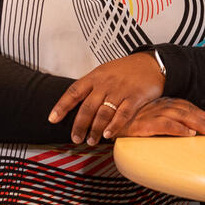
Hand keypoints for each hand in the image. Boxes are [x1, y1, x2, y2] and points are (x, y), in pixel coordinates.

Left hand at [48, 52, 164, 144]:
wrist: (151, 63)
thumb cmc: (126, 70)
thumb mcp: (105, 71)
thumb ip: (91, 86)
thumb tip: (74, 103)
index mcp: (95, 76)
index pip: (74, 91)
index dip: (62, 106)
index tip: (53, 119)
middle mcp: (106, 83)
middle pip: (87, 107)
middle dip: (79, 125)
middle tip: (76, 138)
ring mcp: (120, 90)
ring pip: (103, 113)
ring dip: (95, 130)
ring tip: (91, 140)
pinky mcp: (135, 97)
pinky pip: (122, 115)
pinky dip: (114, 126)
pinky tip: (108, 135)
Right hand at [118, 97, 204, 137]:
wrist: (102, 121)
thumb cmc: (125, 121)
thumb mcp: (147, 118)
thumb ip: (164, 120)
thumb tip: (185, 130)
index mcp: (161, 103)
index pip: (186, 107)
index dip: (202, 115)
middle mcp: (158, 106)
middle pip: (186, 110)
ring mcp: (150, 113)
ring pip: (179, 116)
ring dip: (196, 124)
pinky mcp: (142, 124)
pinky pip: (164, 125)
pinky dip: (178, 129)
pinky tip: (188, 134)